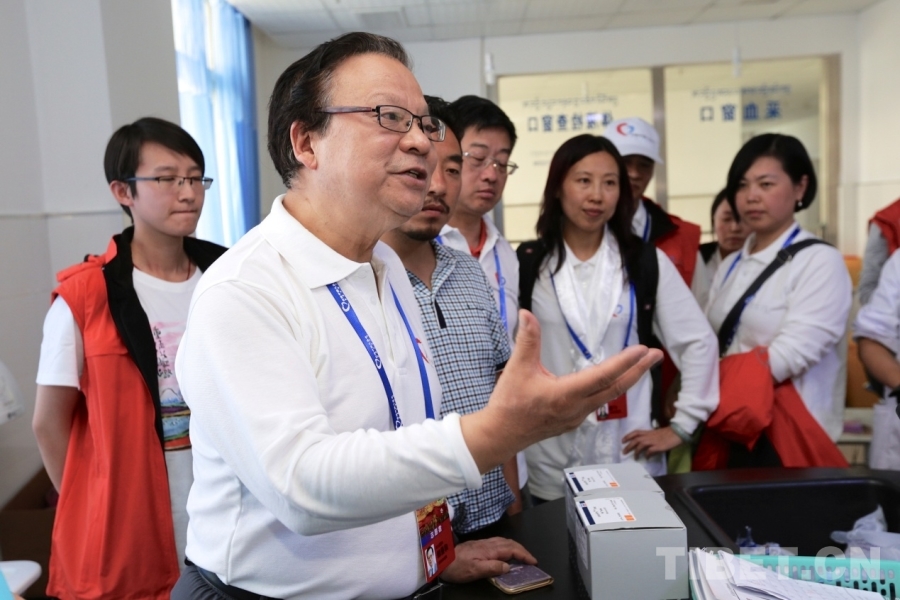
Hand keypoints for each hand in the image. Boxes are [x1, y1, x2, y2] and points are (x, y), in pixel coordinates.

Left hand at [441, 537, 536, 583]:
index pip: (512, 549)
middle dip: (522, 550)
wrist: (440, 560)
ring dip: (515, 547)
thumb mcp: (475, 571)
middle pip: (510, 543)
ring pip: (504, 541)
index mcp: (489, 549)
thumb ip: (493, 568)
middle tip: (531, 559)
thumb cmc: (457, 567)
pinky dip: (507, 546)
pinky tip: (505, 552)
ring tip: (521, 555)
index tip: (533, 561)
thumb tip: (509, 567)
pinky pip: (498, 543)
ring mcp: (483, 543)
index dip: (524, 554)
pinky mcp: (478, 545)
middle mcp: (488, 543)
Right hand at [461, 310, 662, 472]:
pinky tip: (613, 381)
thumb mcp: (517, 368)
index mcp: (566, 395)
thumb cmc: (509, 404)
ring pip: (609, 396)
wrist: (501, 435)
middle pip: (615, 388)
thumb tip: (528, 314)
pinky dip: (611, 389)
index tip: (642, 350)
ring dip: (627, 380)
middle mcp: (577, 408)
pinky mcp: (572, 421)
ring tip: (640, 365)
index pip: (603, 376)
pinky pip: (598, 403)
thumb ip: (527, 340)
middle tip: (656, 355)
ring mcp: (577, 417)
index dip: (624, 362)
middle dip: (638, 370)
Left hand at [621, 426, 682, 458]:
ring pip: (640, 445)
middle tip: (624, 452)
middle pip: (635, 440)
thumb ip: (650, 438)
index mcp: (648, 432)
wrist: (677, 433)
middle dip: (628, 446)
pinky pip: (650, 451)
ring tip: (635, 458)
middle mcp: (648, 436)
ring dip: (636, 452)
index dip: (628, 436)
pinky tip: (647, 458)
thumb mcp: (656, 434)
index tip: (622, 440)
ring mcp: (653, 441)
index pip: (635, 433)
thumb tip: (645, 447)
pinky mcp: (658, 446)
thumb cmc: (668, 433)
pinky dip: (647, 455)